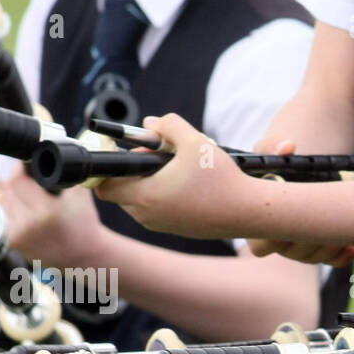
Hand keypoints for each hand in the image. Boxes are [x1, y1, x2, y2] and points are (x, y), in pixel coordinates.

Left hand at [0, 167, 106, 267]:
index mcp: (47, 211)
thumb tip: (37, 153)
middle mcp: (30, 224)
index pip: (18, 178)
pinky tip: (27, 215)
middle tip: (35, 188)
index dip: (22, 169)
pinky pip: (3, 215)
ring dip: (14, 197)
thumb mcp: (78, 192)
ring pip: (3, 200)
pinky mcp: (11, 242)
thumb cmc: (83, 221)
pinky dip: (12, 211)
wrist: (83, 256)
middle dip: (19, 183)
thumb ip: (60, 169)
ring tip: (34, 205)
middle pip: (8, 188)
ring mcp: (18, 235)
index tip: (28, 167)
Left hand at [95, 114, 250, 238]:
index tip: (123, 152)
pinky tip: (188, 183)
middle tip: (159, 153)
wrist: (249, 212)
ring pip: (140, 200)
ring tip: (177, 168)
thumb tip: (150, 123)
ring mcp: (162, 226)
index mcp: (145, 195)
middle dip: (133, 170)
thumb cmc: (222, 179)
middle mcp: (148, 216)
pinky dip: (164, 195)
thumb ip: (167, 124)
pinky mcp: (177, 230)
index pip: (104, 185)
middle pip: (122, 190)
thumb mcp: (194, 140)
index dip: (108, 166)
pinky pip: (158, 209)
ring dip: (150, 182)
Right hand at [245, 137, 353, 265]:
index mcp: (258, 222)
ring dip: (330, 247)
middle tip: (328, 226)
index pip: (260, 246)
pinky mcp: (318, 249)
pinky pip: (330, 260)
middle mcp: (277, 240)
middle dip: (311, 242)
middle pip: (292, 253)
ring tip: (346, 232)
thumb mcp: (270, 149)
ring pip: (312, 257)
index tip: (293, 224)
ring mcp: (298, 248)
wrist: (301, 169)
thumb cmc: (279, 161)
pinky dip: (343, 256)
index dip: (275, 241)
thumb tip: (287, 147)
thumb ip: (272, 147)